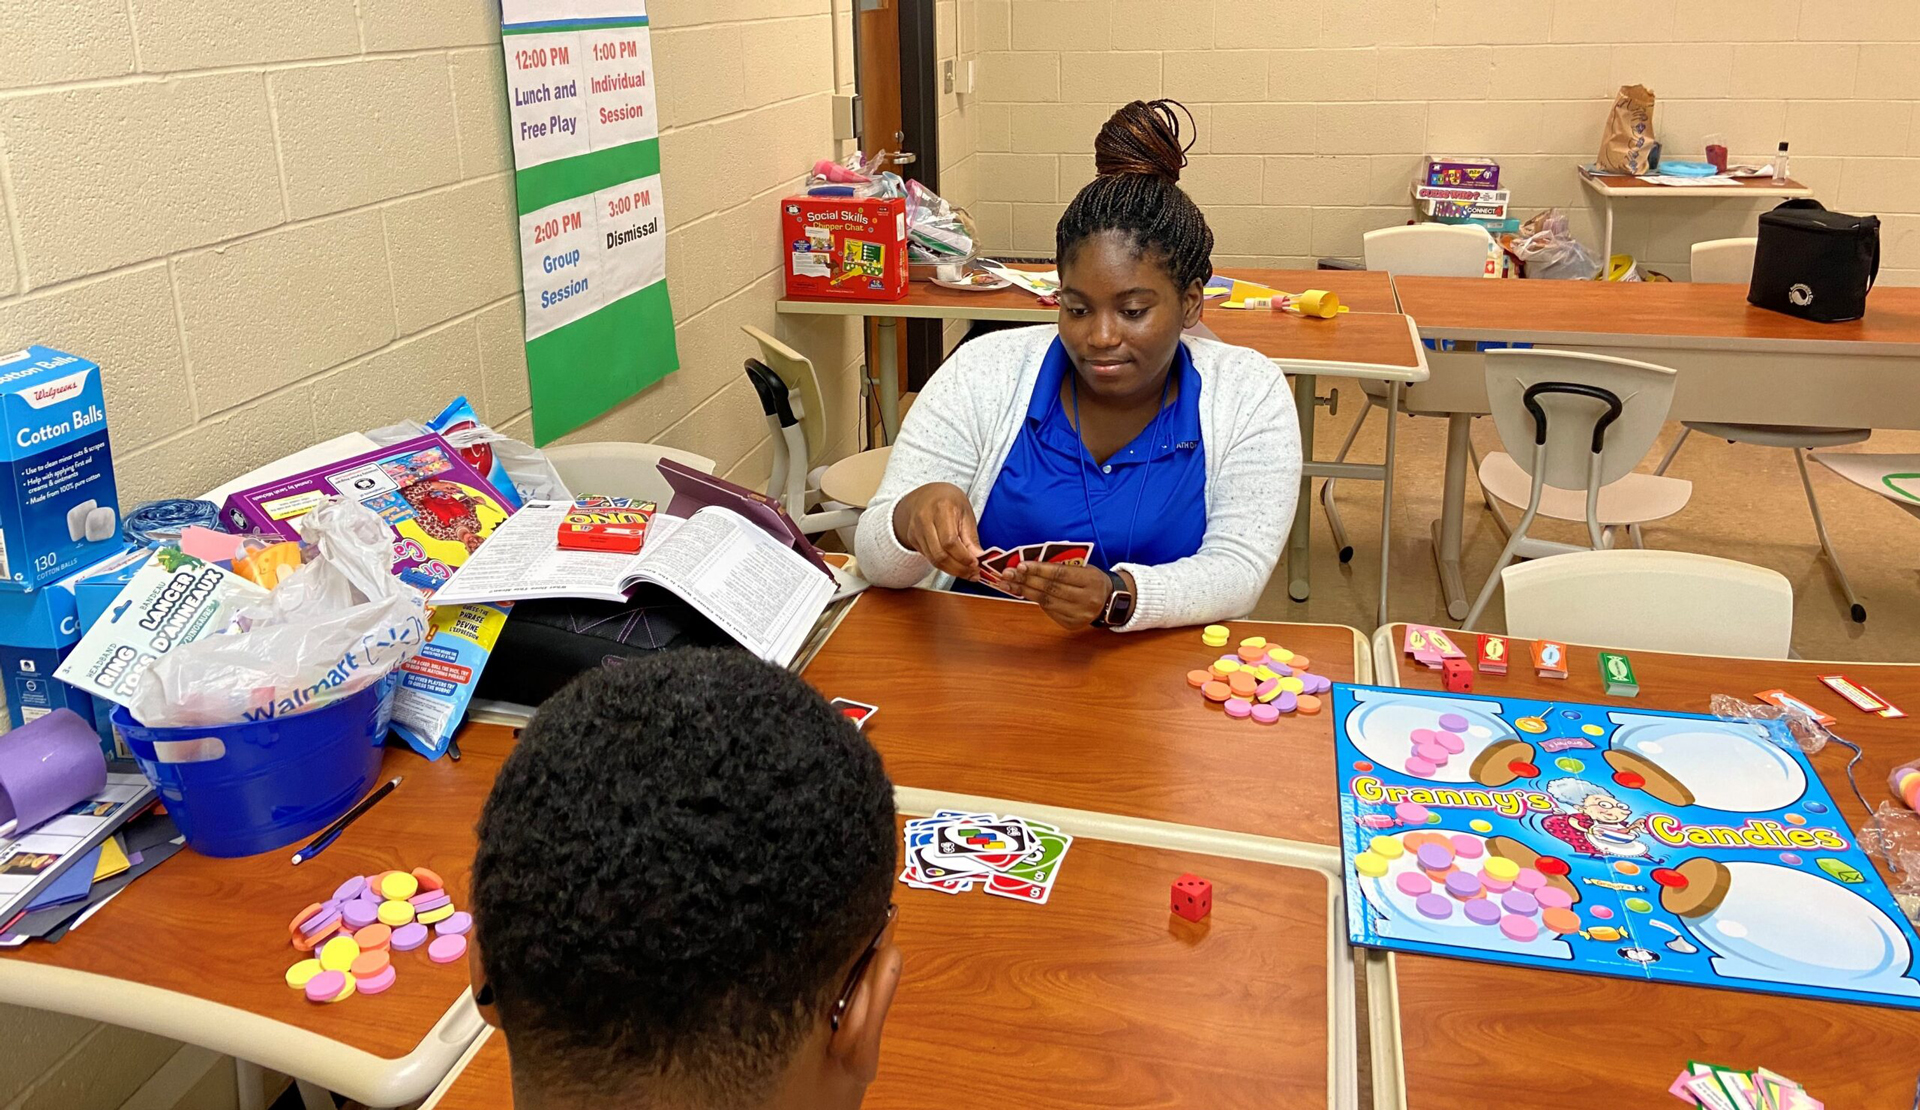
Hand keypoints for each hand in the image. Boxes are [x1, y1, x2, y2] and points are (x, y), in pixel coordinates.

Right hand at [892, 483, 985, 579]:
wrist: (927, 494)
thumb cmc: (949, 501)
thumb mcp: (966, 513)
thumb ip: (971, 538)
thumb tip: (980, 559)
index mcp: (942, 508)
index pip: (950, 541)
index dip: (963, 557)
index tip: (975, 564)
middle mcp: (925, 519)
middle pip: (940, 554)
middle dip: (958, 568)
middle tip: (972, 574)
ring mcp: (916, 530)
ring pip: (933, 559)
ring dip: (952, 570)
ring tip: (966, 572)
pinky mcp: (913, 538)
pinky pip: (929, 557)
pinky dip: (943, 565)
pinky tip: (954, 566)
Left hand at [998, 562, 1114, 628]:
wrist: (1110, 601)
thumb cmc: (1091, 580)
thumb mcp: (1084, 568)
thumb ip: (1062, 566)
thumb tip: (1030, 565)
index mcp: (1091, 581)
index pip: (1060, 574)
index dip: (1039, 570)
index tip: (1020, 565)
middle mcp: (1086, 600)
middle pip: (1050, 589)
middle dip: (1026, 580)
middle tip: (1007, 574)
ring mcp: (1079, 615)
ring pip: (1046, 602)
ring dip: (1024, 591)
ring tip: (1009, 583)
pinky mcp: (1072, 624)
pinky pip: (1049, 611)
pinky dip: (1035, 600)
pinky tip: (1023, 592)